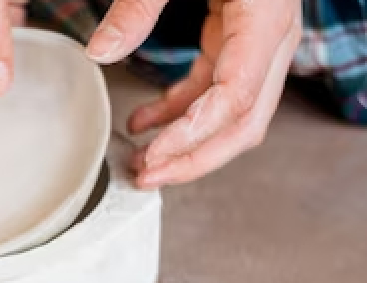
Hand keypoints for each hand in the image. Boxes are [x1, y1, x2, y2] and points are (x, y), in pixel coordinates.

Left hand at [87, 0, 301, 187]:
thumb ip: (139, 4)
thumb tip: (101, 51)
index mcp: (263, 15)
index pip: (238, 96)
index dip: (196, 135)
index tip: (155, 156)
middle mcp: (271, 35)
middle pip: (245, 121)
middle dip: (195, 158)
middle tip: (148, 177)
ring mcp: (258, 41)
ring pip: (233, 116)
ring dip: (187, 144)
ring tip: (141, 162)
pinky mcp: (238, 39)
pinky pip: (215, 92)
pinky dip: (181, 114)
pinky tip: (144, 124)